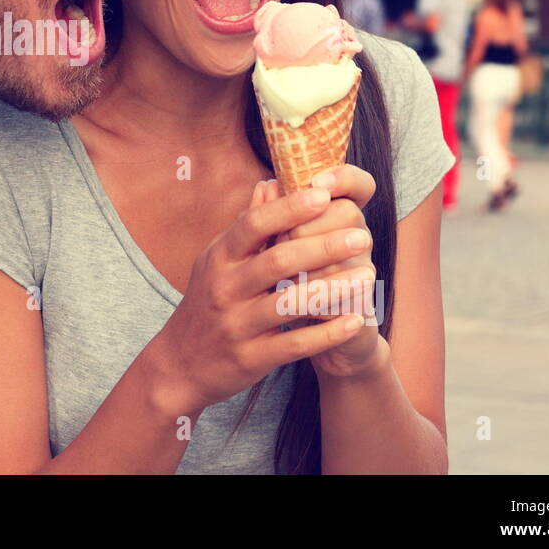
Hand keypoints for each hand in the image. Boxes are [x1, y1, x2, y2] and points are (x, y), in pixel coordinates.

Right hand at [145, 179, 375, 416]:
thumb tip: (271, 183)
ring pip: (290, 303)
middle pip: (277, 261)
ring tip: (368, 275)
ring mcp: (236, 324)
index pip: (253, 224)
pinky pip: (294, 344)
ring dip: (333, 288)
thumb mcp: (216, 262)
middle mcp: (224, 287)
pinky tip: (354, 320)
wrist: (180, 365)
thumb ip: (247, 226)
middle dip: (323, 246)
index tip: (324, 194)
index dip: (289, 208)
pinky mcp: (250, 358)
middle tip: (361, 235)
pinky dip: (327, 333)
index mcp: (219, 258)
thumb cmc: (207, 304)